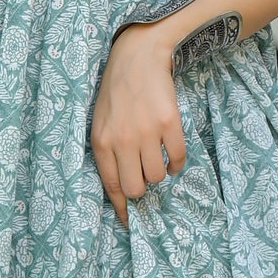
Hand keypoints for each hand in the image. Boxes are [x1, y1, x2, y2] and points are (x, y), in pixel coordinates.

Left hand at [90, 23, 186, 225]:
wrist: (138, 58)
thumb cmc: (117, 94)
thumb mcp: (100, 123)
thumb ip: (108, 153)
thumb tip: (120, 189)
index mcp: (101, 142)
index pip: (111, 186)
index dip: (122, 207)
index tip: (129, 220)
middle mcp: (122, 140)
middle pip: (136, 188)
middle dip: (142, 187)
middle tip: (144, 174)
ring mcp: (146, 132)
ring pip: (157, 176)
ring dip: (158, 172)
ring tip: (156, 157)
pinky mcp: (169, 123)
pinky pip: (176, 159)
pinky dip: (176, 163)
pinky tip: (171, 154)